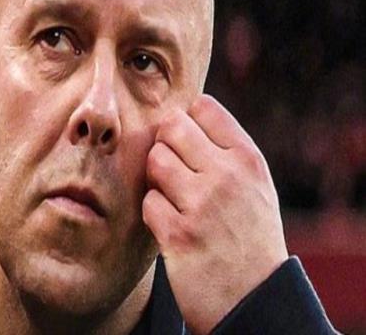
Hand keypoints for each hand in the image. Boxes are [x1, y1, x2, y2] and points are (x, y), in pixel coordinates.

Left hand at [143, 94, 288, 333]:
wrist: (257, 298)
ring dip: (157, 178)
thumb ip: (225, 151)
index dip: (188, 120)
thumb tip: (186, 118)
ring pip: (155, 160)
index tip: (187, 142)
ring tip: (172, 196)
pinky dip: (154, 212)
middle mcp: (227, 175)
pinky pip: (148, 201)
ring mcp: (203, 204)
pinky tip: (171, 225)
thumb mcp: (255, 186)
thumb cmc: (251, 236)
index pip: (203, 106)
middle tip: (173, 167)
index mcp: (248, 159)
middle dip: (165, 143)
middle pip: (172, 125)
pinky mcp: (179, 235)